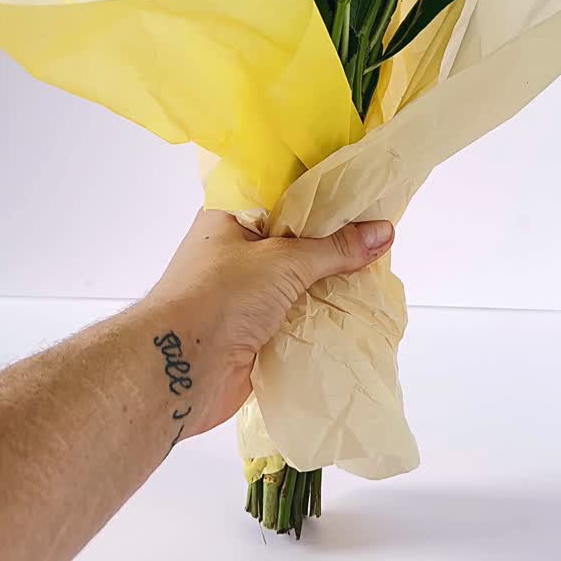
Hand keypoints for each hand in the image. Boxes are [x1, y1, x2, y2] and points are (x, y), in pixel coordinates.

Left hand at [147, 210, 393, 436]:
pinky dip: (322, 314)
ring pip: (298, 279)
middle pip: (295, 238)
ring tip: (379, 268)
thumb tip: (383, 231)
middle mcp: (236, 250)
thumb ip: (335, 248)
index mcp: (231, 216)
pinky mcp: (254, 330)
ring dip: (331, 280)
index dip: (321, 192)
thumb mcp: (283, 261)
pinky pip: (297, 315)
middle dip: (334, 240)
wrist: (177, 371)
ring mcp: (244, 292)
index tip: (363, 189)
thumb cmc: (219, 297)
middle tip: (381, 229)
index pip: (282, 192)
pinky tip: (358, 308)